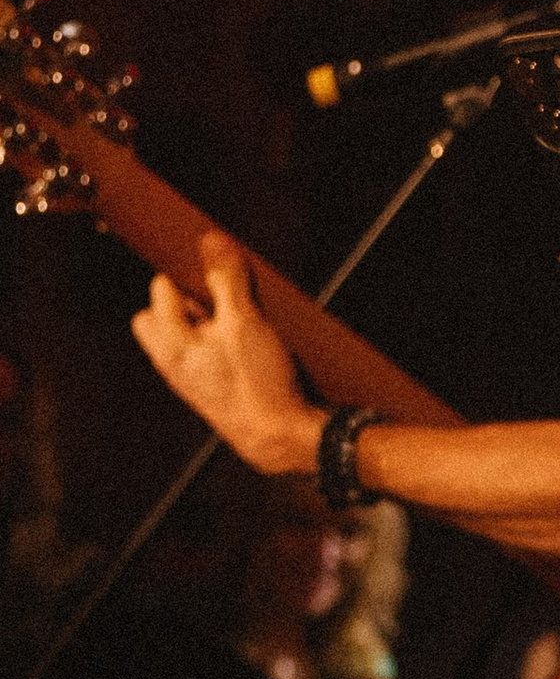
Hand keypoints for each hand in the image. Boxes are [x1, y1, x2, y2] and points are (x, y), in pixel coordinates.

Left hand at [131, 236, 321, 475]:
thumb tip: (211, 241)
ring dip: (210, 322)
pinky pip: (205, 356)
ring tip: (244, 319)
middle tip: (221, 296)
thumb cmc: (258, 384)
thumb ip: (227, 280)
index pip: (159, 292)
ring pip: (186, 337)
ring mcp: (190, 379)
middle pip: (162, 317)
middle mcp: (173, 363)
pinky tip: (252, 344)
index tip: (210, 265)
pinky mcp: (210, 390)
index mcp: (170, 344)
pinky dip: (222, 344)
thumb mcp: (245, 322)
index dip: (184, 273)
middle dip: (187, 300)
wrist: (280, 437)